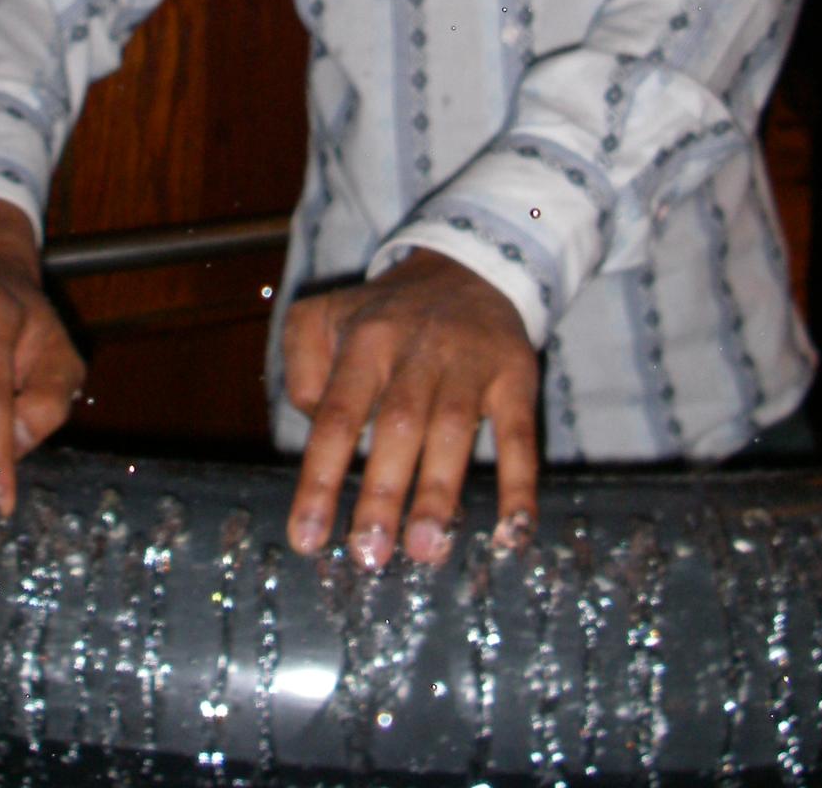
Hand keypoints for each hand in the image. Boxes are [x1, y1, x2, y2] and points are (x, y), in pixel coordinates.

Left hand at [283, 249, 538, 568]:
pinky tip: (513, 533)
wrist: (467, 266)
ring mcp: (470, 364)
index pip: (337, 414)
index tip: (308, 538)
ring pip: (453, 430)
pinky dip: (520, 484)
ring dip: (439, 493)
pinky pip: (520, 433)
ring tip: (426, 551)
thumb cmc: (385, 314)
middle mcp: (417, 351)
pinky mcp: (515, 375)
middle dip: (382, 494)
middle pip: (398, 425)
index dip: (320, 478)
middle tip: (370, 554)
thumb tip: (314, 428)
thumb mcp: (324, 316)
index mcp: (365, 342)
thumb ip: (301, 367)